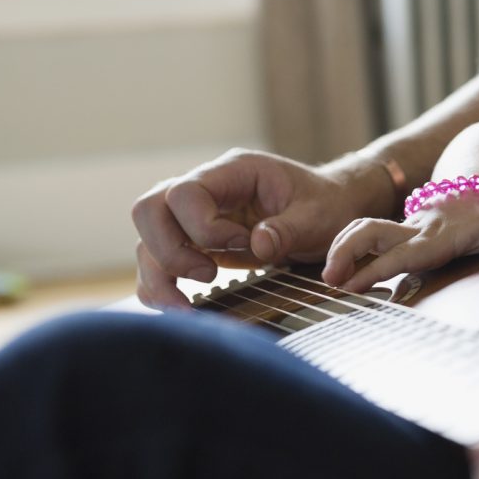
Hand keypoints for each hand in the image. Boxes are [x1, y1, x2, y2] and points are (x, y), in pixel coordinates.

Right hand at [132, 148, 396, 308]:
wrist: (331, 210)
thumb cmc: (325, 206)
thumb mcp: (318, 217)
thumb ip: (289, 229)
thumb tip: (257, 245)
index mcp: (234, 171)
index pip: (185, 192)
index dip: (204, 228)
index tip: (243, 246)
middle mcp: (207, 187)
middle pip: (149, 208)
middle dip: (168, 250)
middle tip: (208, 277)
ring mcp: (194, 214)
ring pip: (147, 238)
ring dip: (159, 276)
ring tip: (188, 307)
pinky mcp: (194, 240)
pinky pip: (158, 261)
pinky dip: (162, 286)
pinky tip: (184, 308)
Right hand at [322, 196, 478, 293]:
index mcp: (433, 235)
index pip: (400, 253)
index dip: (374, 268)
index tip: (351, 285)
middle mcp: (412, 230)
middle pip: (369, 232)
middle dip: (346, 251)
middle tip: (329, 280)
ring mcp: (402, 229)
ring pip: (362, 229)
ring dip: (341, 248)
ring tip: (328, 278)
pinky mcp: (398, 232)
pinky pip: (366, 237)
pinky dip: (346, 249)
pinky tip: (337, 272)